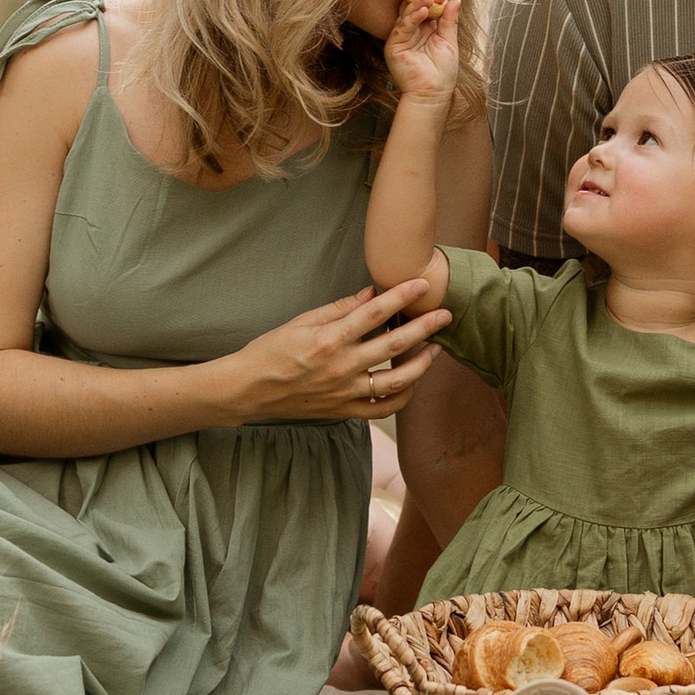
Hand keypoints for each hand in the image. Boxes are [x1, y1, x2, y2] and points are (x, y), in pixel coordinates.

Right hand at [214, 281, 451, 426]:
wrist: (249, 389)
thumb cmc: (271, 350)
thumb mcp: (301, 321)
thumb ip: (339, 308)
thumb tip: (371, 293)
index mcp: (330, 339)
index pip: (375, 313)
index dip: (402, 296)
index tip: (422, 283)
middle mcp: (342, 367)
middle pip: (394, 344)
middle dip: (424, 327)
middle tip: (445, 314)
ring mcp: (345, 392)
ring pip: (396, 381)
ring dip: (421, 364)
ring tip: (435, 349)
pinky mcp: (344, 411)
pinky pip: (382, 408)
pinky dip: (402, 397)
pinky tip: (413, 383)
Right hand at [382, 0, 460, 108]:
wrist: (434, 93)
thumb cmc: (442, 73)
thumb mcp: (449, 41)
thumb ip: (449, 20)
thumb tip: (455, 0)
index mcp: (425, 30)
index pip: (425, 8)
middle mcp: (412, 32)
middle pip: (413, 7)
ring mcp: (402, 38)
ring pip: (406, 15)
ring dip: (417, 4)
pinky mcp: (394, 46)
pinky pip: (401, 28)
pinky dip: (411, 18)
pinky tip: (422, 11)